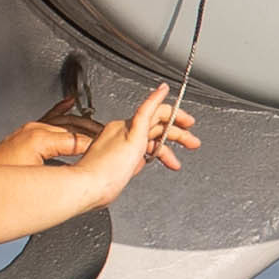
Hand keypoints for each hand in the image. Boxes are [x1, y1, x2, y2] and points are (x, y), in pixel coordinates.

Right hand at [64, 80, 196, 204]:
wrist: (87, 188)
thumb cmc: (97, 187)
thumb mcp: (118, 175)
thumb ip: (130, 166)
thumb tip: (140, 164)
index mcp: (115, 141)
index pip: (145, 136)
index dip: (161, 145)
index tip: (169, 155)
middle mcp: (119, 131)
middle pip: (154, 125)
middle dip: (175, 132)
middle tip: (190, 139)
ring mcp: (125, 130)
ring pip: (157, 117)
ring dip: (177, 122)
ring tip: (190, 128)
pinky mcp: (132, 132)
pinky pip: (146, 109)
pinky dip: (156, 99)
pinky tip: (164, 90)